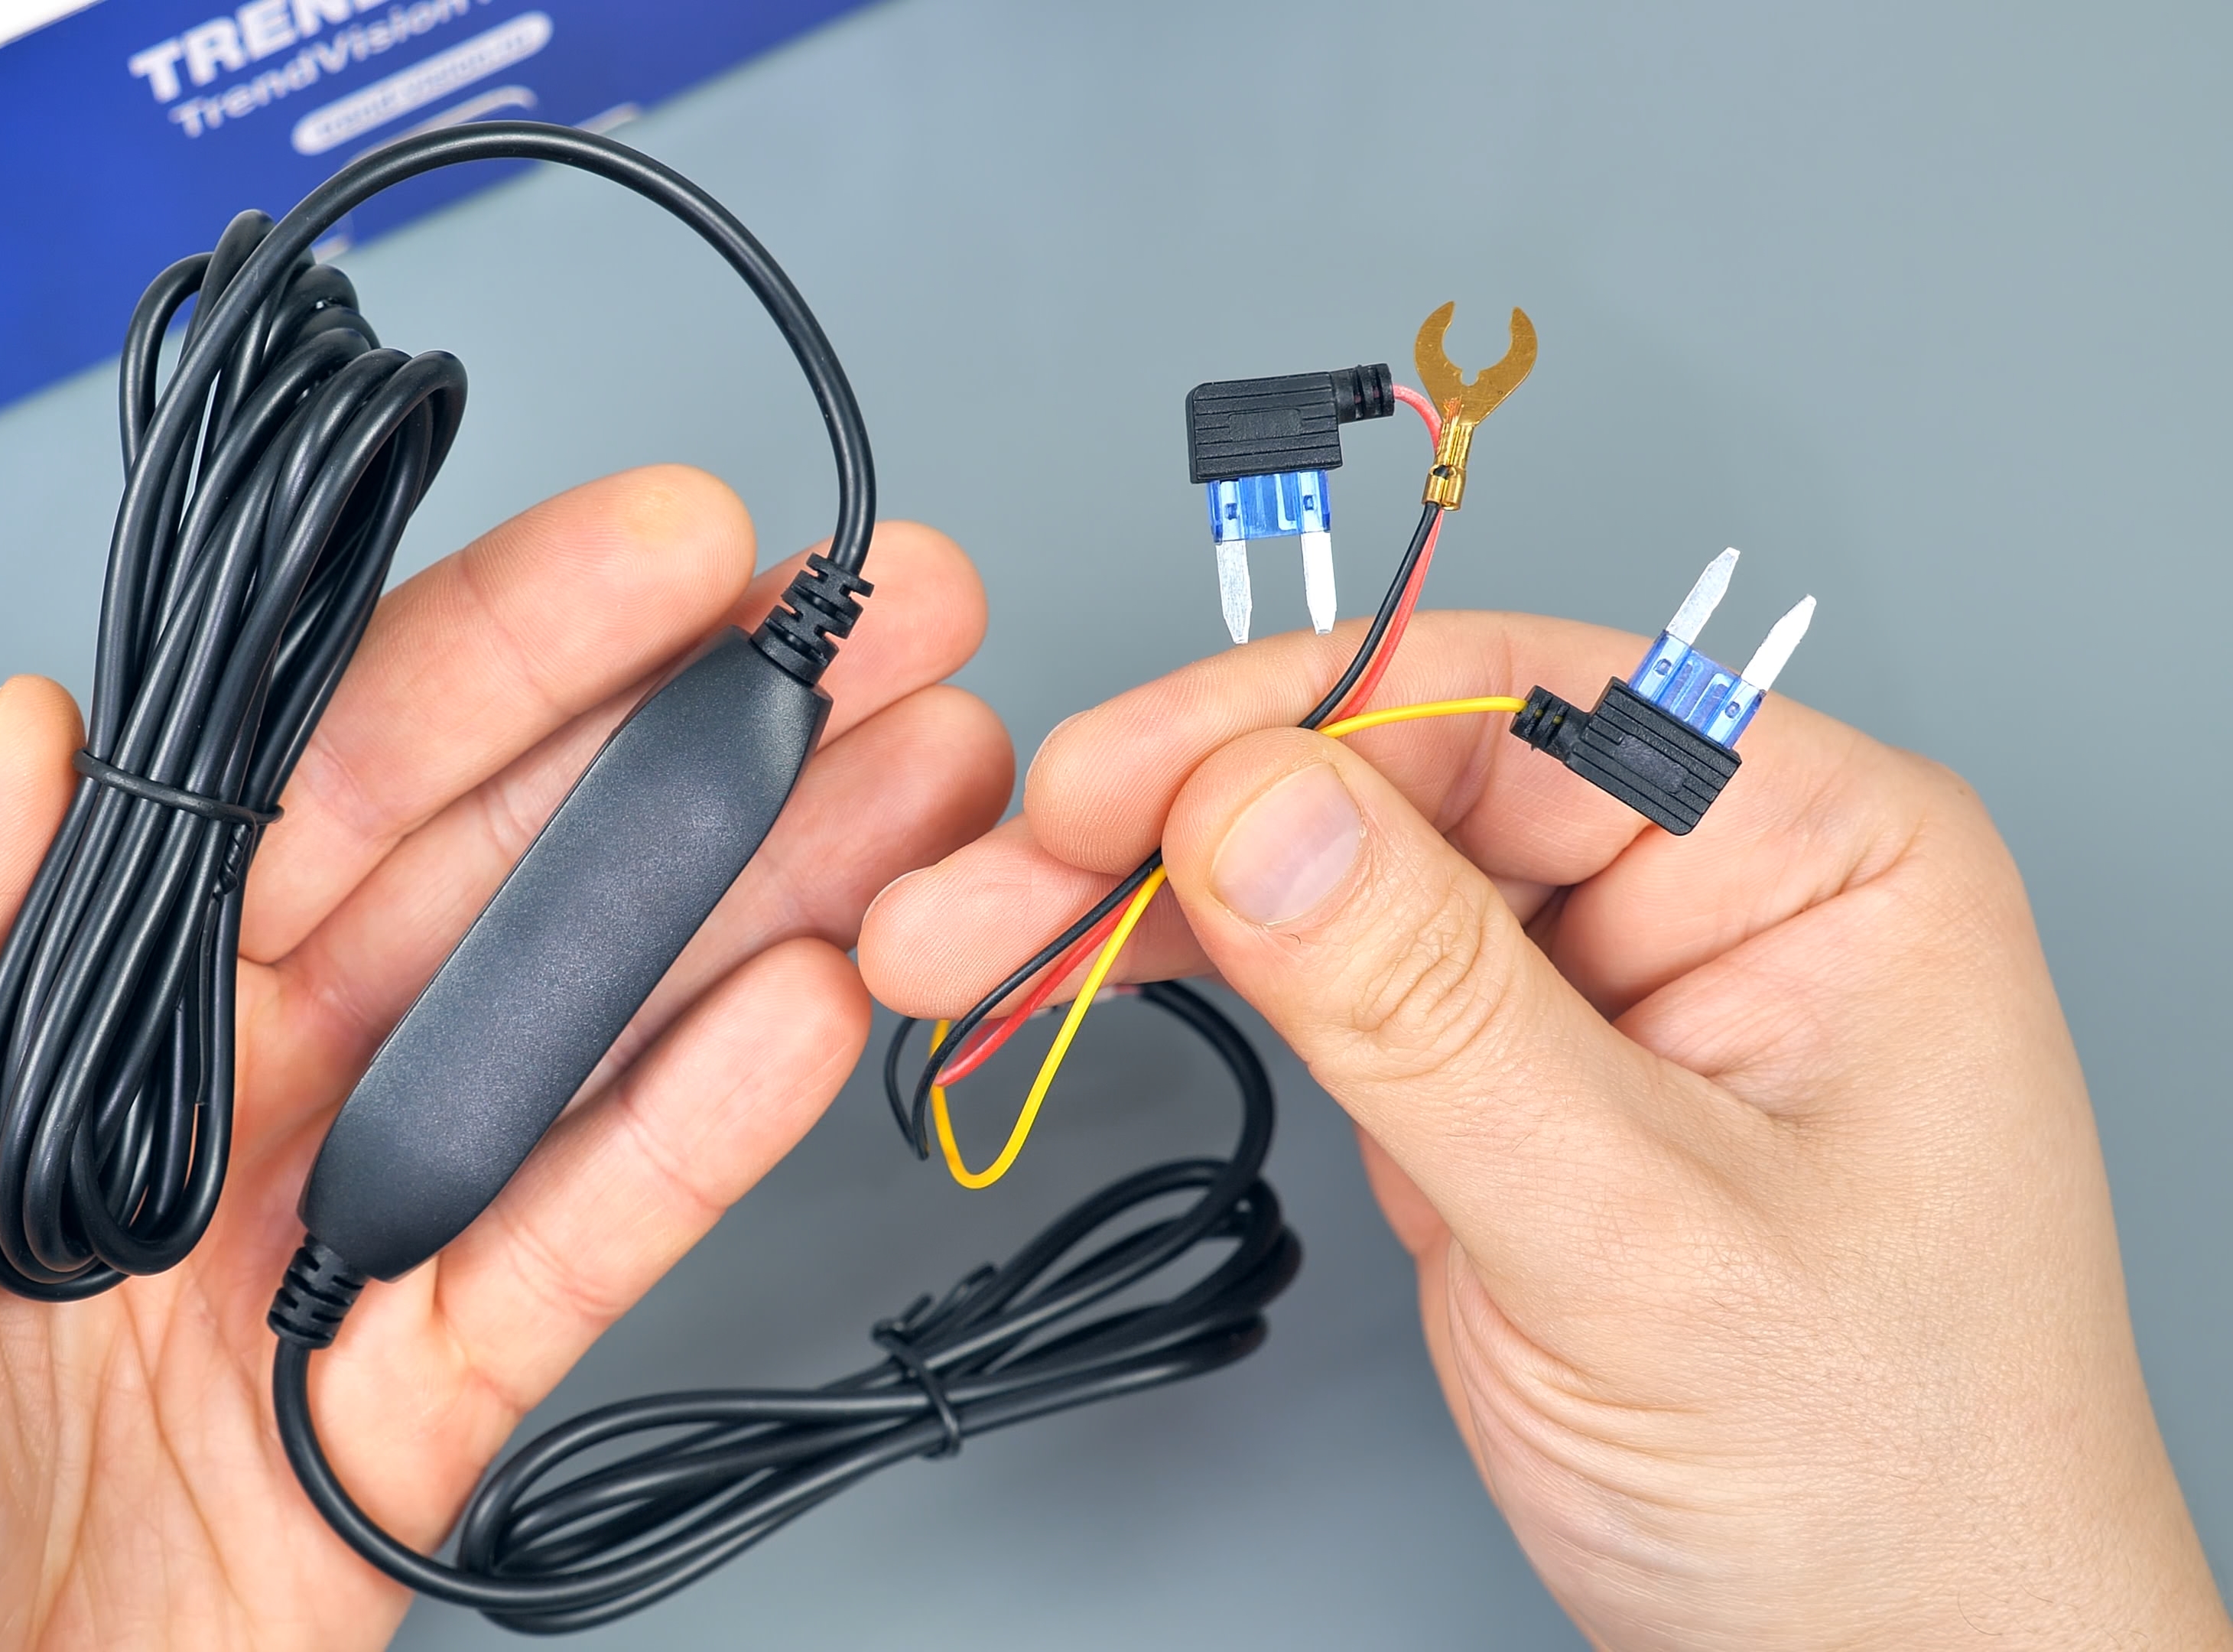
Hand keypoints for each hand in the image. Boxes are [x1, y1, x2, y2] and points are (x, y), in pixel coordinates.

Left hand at [0, 469, 1010, 1648]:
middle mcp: (225, 1107)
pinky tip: (809, 1007)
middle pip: (492, 871)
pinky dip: (701, 1133)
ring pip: (578, 1034)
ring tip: (921, 780)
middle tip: (869, 618)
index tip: (656, 555)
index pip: (303, 777)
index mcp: (60, 1024)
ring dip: (757, 894)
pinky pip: (578, 1252)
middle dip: (691, 729)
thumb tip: (16, 733)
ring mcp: (335, 1251)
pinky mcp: (413, 1417)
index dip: (494, 650)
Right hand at [861, 611, 2231, 1649]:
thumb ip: (1436, 1012)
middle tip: (992, 881)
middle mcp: (1697, 885)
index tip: (1103, 787)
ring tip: (974, 937)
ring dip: (1142, 899)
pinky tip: (1075, 972)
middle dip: (1171, 819)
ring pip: (1329, 871)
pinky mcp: (1494, 1074)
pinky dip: (1189, 978)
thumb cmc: (1880, 1475)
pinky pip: (1319, 977)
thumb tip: (1254, 807)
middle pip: (1394, 773)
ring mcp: (1585, 982)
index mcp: (1813, 852)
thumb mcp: (1644, 1235)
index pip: (1516, 705)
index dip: (1287, 724)